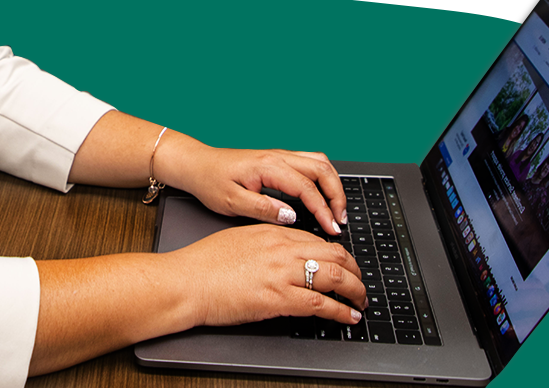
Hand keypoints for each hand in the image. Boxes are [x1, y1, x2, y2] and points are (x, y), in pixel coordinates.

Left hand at [156, 138, 348, 236]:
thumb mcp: (231, 202)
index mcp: (268, 166)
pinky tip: (323, 196)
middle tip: (340, 221)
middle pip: (322, 170)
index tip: (332, 229)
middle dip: (337, 196)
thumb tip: (291, 216)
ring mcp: (280, 155)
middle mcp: (278, 156)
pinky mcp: (279, 159)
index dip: (323, 210)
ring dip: (333, 185)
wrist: (198, 165)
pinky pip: (311, 163)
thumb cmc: (210, 182)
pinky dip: (323, 179)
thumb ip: (262, 209)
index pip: (306, 187)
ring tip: (337, 210)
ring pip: (320, 163)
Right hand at [167, 223, 365, 327]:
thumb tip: (283, 253)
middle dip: (355, 270)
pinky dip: (341, 311)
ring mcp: (282, 272)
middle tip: (359, 283)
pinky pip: (320, 304)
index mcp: (272, 232)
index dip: (338, 254)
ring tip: (361, 301)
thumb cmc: (203, 264)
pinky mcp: (278, 298)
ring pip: (335, 277)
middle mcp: (282, 248)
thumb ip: (265, 242)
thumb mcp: (239, 239)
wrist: (187, 280)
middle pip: (334, 254)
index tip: (344, 265)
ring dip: (355, 291)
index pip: (318, 240)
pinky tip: (348, 317)